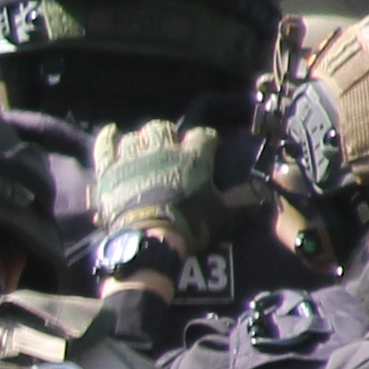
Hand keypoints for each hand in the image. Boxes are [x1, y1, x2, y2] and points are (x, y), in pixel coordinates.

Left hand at [88, 120, 229, 251]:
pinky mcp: (109, 170)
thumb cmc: (190, 225)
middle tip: (170, 145)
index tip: (208, 146)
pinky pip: (105, 146)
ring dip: (142, 139)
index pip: (203, 136)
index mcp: (193, 158)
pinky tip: (111, 130)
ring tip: (145, 147)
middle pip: (164, 129)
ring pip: (136, 136)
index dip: (206, 139)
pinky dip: (107, 136)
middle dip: (168, 134)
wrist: (150, 239)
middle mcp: (162, 150)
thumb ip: (243, 199)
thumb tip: (263, 190)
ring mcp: (133, 158)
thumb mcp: (224, 213)